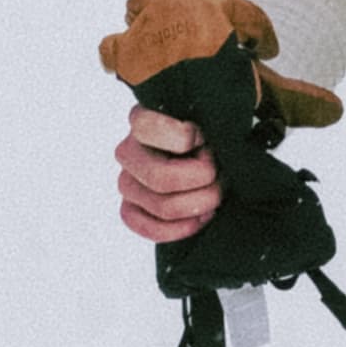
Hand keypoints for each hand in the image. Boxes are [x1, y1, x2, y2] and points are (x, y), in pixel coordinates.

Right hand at [118, 106, 223, 250]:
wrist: (209, 156)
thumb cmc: (209, 134)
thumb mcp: (210, 117)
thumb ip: (205, 119)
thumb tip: (204, 136)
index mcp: (142, 119)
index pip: (147, 128)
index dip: (184, 137)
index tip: (203, 138)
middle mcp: (128, 151)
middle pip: (160, 178)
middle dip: (201, 180)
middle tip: (219, 173)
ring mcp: (127, 183)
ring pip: (162, 206)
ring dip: (199, 203)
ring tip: (214, 193)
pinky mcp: (131, 209)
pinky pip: (151, 229)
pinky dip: (182, 228)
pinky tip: (199, 217)